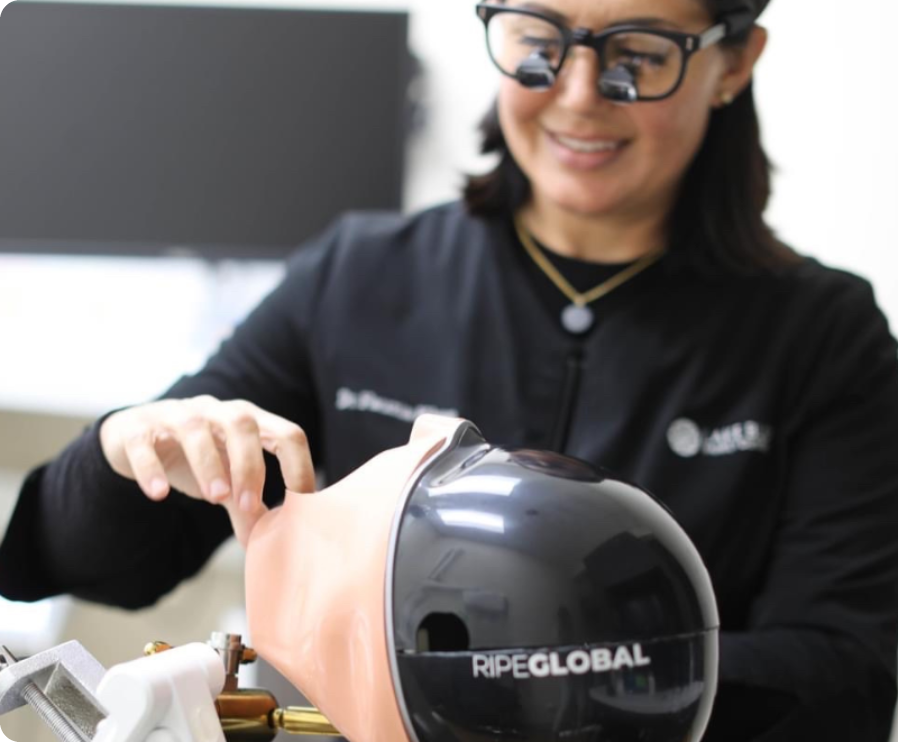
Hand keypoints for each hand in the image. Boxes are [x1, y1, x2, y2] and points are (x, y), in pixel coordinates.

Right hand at [99, 395, 314, 544]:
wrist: (135, 436)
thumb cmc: (195, 457)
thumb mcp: (226, 480)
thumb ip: (246, 507)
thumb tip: (268, 545)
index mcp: (248, 421)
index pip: (287, 433)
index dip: (299, 466)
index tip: (301, 503)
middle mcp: (215, 410)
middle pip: (242, 423)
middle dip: (249, 465)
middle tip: (248, 505)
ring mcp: (175, 414)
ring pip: (194, 427)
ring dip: (208, 464)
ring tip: (215, 498)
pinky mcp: (137, 429)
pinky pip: (144, 443)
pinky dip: (151, 467)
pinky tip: (159, 493)